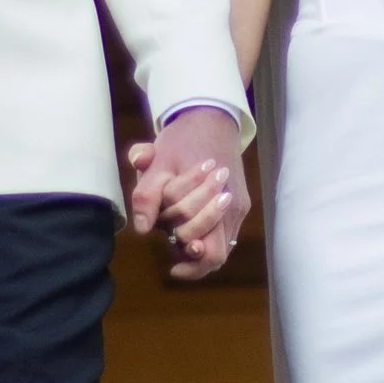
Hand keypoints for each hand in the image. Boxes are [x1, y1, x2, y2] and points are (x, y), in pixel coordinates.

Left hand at [127, 109, 247, 280]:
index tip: (172, 266)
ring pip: (222, 242)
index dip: (192, 266)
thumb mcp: (158, 162)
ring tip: (176, 229)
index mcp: (218, 199)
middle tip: (170, 239)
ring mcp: (239, 205)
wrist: (212, 116)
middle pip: (216, 252)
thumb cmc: (184, 138)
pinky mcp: (240, 201)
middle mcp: (233, 207)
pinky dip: (206, 230)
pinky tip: (188, 218)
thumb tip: (143, 228)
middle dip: (189, 248)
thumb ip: (147, 195)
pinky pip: (225, 229)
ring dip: (198, 239)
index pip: (211, 253)